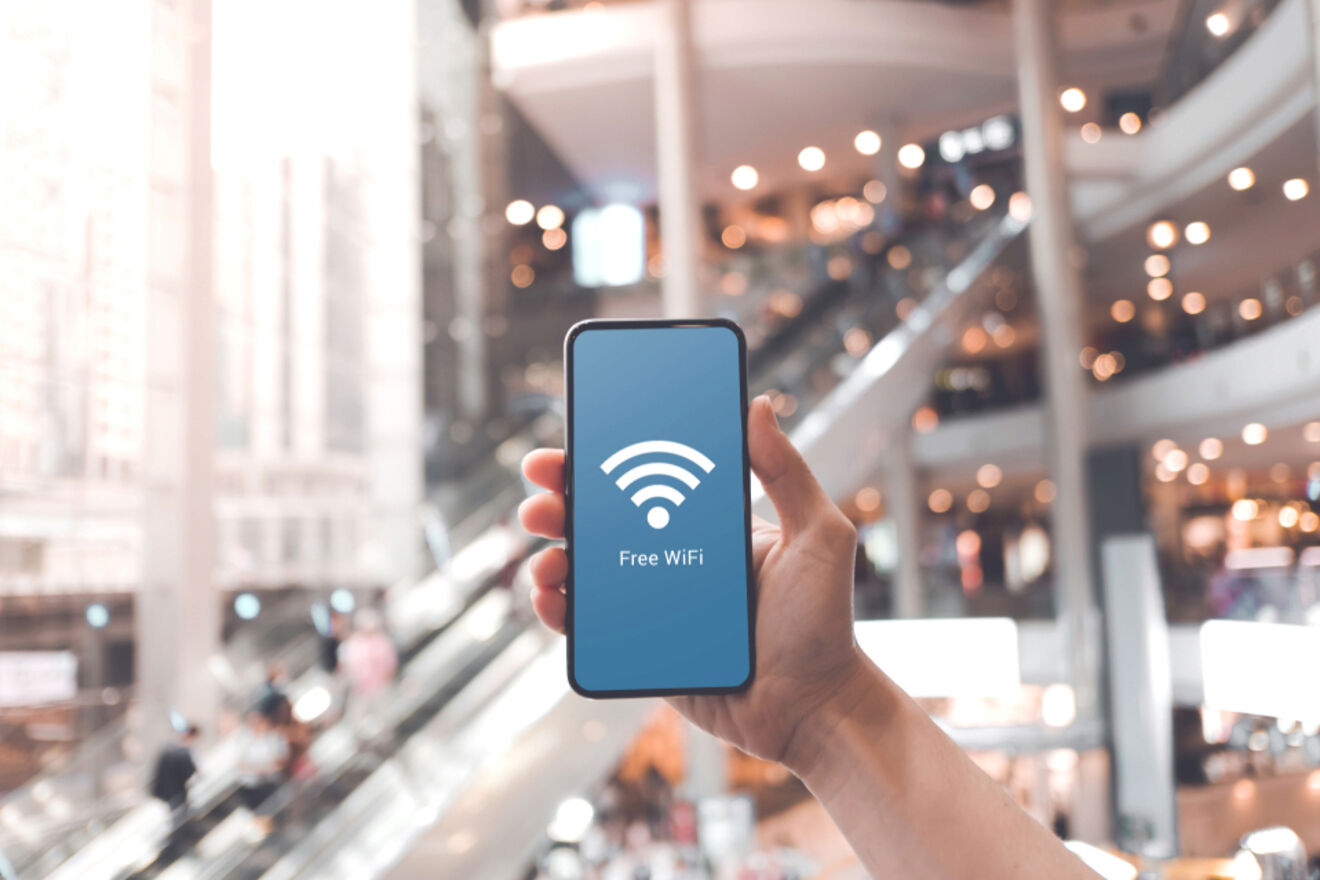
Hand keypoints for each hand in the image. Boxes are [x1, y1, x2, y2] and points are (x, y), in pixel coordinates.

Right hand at [518, 395, 866, 768]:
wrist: (816, 709)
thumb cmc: (825, 624)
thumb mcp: (819, 537)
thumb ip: (789, 473)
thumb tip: (758, 406)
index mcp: (706, 526)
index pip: (644, 482)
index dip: (600, 461)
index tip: (570, 442)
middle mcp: (673, 561)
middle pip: (601, 522)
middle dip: (558, 504)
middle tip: (540, 498)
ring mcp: (653, 608)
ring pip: (585, 573)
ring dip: (552, 558)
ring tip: (548, 560)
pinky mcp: (642, 653)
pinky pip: (589, 629)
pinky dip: (559, 611)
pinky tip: (550, 599)